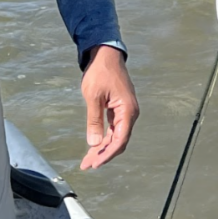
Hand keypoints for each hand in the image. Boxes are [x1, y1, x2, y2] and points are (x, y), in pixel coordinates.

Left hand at [79, 45, 138, 169]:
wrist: (105, 54)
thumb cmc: (100, 72)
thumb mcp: (93, 96)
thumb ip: (94, 120)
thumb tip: (94, 143)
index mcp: (127, 110)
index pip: (120, 139)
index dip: (107, 154)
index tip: (94, 163)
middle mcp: (130, 112)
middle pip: (119, 140)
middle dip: (103, 154)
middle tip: (87, 164)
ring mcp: (126, 110)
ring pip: (116, 135)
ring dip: (103, 147)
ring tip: (88, 159)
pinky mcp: (120, 108)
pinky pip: (115, 128)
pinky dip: (105, 137)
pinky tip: (95, 144)